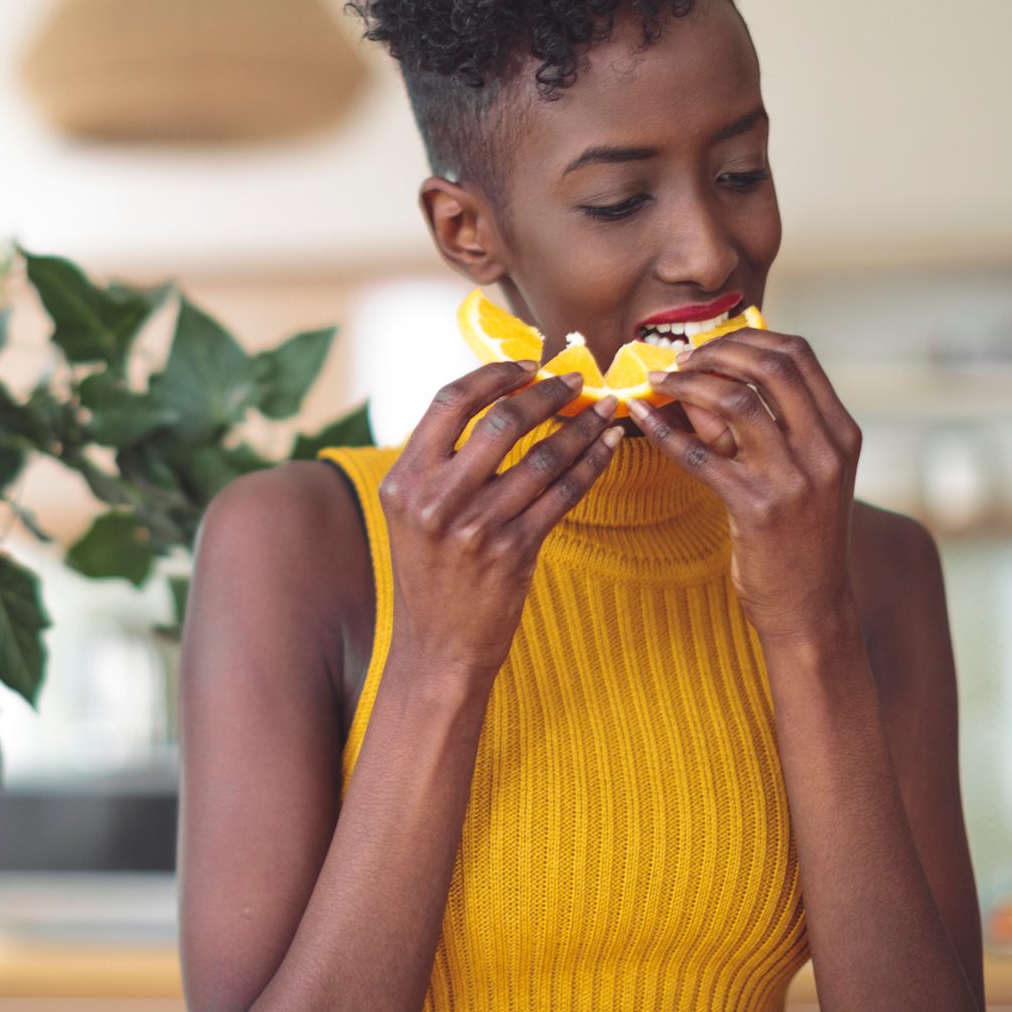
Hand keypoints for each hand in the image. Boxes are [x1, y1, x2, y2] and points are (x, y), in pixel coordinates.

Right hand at [379, 361, 624, 682]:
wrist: (438, 647)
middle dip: (548, 392)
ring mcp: (476, 526)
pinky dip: (592, 463)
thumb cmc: (430, 574)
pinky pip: (564, 493)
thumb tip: (491, 400)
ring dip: (582, 426)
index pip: (449, 401)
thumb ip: (438, 462)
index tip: (529, 364)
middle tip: (576, 380)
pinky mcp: (514, 551)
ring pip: (544, 456)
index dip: (493, 374)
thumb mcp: (412, 513)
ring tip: (604, 410)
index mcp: (404, 480)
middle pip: (502, 420)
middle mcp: (436, 499)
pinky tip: (607, 447)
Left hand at [624, 328, 862, 640]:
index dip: (746, 337)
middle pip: (770, 366)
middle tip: (677, 359)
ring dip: (688, 383)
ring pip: (736, 401)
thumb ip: (757, 425)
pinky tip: (642, 417)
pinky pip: (700, 455)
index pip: (798, 354)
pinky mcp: (757, 508)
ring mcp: (795, 479)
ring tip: (658, 383)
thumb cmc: (798, 535)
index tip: (708, 344)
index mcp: (841, 432)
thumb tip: (698, 377)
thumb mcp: (798, 472)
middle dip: (715, 352)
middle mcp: (825, 449)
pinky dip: (665, 430)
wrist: (810, 606)